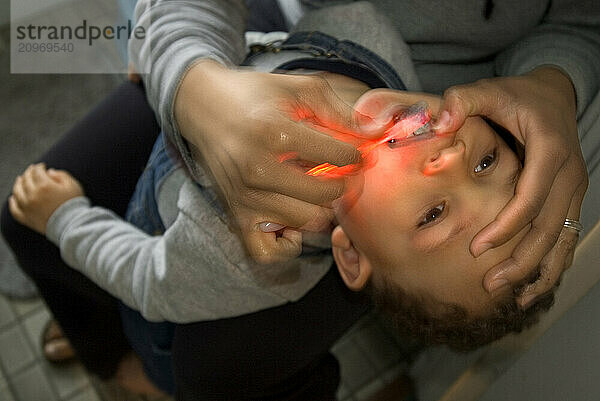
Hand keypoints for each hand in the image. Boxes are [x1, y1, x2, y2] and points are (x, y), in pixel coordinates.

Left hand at [9, 164, 83, 234]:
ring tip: (20, 180)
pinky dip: (12, 202)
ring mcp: (27, 207)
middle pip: (25, 180)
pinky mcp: (26, 219)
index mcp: (44, 186)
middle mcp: (33, 195)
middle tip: (32, 171)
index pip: (36, 171)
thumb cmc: (75, 204)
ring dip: (18, 184)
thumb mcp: (73, 185)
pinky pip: (14, 209)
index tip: (42, 166)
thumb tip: (49, 172)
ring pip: (17, 192)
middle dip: (29, 173)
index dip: (39, 167)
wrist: (73, 225)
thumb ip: (62, 175)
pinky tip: (13, 198)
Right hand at [174, 61, 372, 262]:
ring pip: (306, 222)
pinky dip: (287, 244)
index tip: (352, 153)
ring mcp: (246, 198)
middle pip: (326, 196)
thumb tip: (377, 130)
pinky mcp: (235, 216)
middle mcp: (259, 170)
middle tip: (338, 175)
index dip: (355, 155)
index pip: (339, 156)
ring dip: (319, 210)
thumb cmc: (253, 95)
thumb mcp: (297, 88)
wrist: (201, 106)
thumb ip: (339, 110)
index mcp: (275, 134)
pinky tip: (292, 221)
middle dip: (342, 185)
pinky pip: (268, 251)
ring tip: (314, 192)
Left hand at [437, 67, 588, 305]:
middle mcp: (568, 174)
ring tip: (514, 298)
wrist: (554, 95)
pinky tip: (534, 287)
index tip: (477, 248)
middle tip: (490, 284)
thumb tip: (437, 120)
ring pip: (563, 238)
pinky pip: (568, 237)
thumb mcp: (489, 91)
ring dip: (540, 270)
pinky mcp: (572, 198)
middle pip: (549, 228)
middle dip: (521, 260)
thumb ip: (462, 101)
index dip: (505, 227)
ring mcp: (574, 189)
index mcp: (549, 151)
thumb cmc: (517, 97)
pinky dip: (554, 264)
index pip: (530, 199)